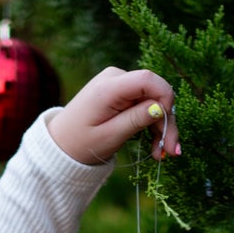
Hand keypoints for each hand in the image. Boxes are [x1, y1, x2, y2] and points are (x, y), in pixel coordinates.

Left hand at [46, 67, 179, 165]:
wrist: (61, 144)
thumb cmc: (81, 143)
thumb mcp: (110, 136)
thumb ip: (136, 119)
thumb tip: (160, 108)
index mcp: (109, 86)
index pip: (148, 80)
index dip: (165, 99)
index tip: (168, 128)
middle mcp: (116, 77)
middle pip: (153, 92)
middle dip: (165, 122)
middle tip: (172, 152)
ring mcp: (118, 83)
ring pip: (151, 100)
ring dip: (159, 127)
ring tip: (158, 155)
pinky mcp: (120, 92)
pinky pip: (143, 104)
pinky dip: (150, 124)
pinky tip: (153, 145)